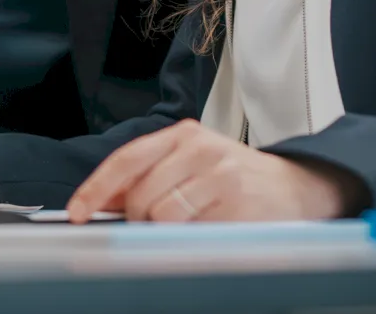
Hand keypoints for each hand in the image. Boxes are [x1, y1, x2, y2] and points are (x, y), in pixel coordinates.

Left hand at [66, 119, 357, 222]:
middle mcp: (200, 148)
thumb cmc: (238, 180)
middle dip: (141, 222)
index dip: (96, 188)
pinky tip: (211, 231)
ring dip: (169, 234)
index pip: (126, 160)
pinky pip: (191, 235)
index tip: (77, 212)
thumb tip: (102, 202)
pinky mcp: (236, 203)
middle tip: (163, 226)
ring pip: (163, 218)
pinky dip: (192, 242)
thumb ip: (149, 178)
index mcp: (183, 135)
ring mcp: (219, 175)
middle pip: (140, 197)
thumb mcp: (192, 165)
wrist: (298, 188)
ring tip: (195, 225)